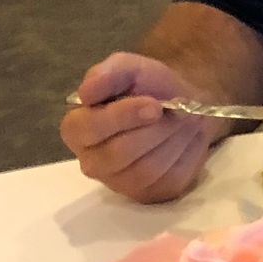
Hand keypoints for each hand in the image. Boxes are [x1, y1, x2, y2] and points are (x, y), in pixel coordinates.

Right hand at [60, 52, 220, 203]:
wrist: (184, 103)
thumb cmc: (148, 86)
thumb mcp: (128, 67)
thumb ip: (106, 74)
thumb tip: (86, 92)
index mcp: (77, 130)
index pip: (89, 129)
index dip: (123, 116)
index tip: (154, 104)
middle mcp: (92, 162)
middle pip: (120, 153)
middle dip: (154, 129)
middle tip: (172, 110)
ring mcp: (120, 183)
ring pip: (146, 169)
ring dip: (171, 140)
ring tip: (180, 121)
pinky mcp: (149, 194)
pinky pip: (168, 180)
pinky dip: (185, 156)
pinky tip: (184, 140)